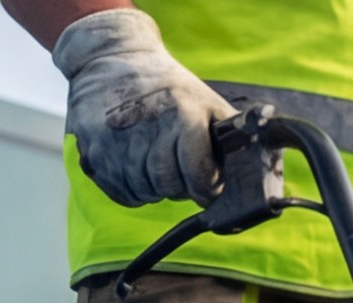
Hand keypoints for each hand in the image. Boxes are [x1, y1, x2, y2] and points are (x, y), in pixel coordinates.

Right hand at [56, 11, 227, 207]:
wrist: (110, 59)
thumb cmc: (169, 87)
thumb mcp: (206, 101)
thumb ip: (232, 135)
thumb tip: (261, 168)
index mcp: (181, 113)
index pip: (198, 173)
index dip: (207, 187)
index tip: (207, 187)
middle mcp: (145, 126)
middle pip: (169, 185)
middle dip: (180, 187)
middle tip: (181, 173)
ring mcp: (114, 139)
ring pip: (144, 192)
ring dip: (156, 188)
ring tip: (157, 165)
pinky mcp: (91, 149)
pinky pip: (120, 192)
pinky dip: (132, 190)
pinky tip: (136, 169)